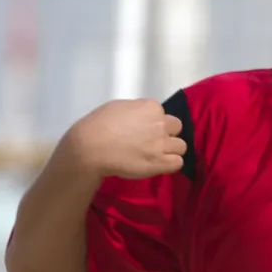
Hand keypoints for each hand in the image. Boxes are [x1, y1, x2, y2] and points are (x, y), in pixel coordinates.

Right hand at [68, 97, 185, 179]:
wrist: (91, 148)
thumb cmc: (99, 125)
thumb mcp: (118, 107)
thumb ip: (136, 110)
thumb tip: (143, 117)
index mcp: (151, 107)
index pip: (162, 113)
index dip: (154, 122)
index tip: (142, 129)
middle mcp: (161, 124)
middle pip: (176, 128)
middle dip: (167, 134)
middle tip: (152, 142)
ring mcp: (162, 144)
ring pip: (181, 146)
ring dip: (171, 150)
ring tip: (156, 155)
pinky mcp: (160, 163)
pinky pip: (178, 162)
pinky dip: (171, 163)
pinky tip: (160, 164)